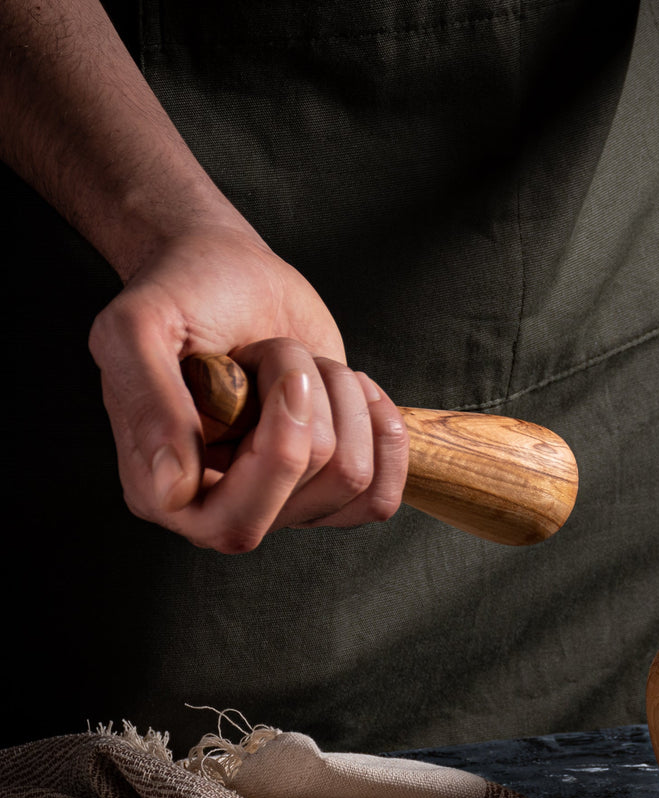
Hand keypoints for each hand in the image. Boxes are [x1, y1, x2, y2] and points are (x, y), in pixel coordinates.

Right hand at [88, 226, 408, 552]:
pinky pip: (381, 494)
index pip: (238, 523)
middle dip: (314, 405)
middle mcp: (216, 508)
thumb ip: (147, 402)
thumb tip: (171, 490)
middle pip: (310, 490)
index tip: (267, 366)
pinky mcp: (325, 485)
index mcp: (158, 490)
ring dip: (341, 399)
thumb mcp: (137, 327)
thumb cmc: (181, 294)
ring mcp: (277, 501)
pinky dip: (381, 428)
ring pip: (352, 479)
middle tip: (281, 353)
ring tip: (301, 364)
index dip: (278, 446)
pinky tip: (350, 389)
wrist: (229, 274)